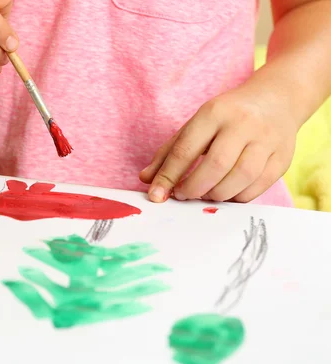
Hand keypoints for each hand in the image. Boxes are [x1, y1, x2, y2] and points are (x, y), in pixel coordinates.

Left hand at [139, 89, 297, 202]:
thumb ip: (169, 152)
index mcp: (215, 112)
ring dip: (217, 194)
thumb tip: (147, 180)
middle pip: (216, 165)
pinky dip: (237, 197)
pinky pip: (258, 186)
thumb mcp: (196, 125)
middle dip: (194, 187)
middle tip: (183, 195)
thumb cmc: (227, 116)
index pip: (186, 149)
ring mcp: (267, 140)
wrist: (276, 99)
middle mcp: (243, 124)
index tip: (157, 195)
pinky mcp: (282, 157)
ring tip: (205, 194)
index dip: (168, 176)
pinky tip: (226, 194)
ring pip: (241, 177)